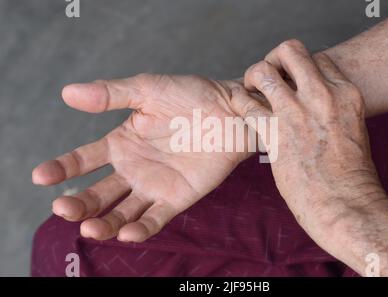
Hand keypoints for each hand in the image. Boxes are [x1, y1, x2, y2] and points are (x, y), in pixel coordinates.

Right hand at [32, 74, 245, 241]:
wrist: (232, 110)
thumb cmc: (191, 95)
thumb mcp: (147, 90)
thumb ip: (111, 94)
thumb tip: (67, 93)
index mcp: (121, 143)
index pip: (83, 160)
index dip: (62, 168)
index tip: (41, 175)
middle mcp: (133, 168)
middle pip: (97, 194)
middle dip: (78, 204)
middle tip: (62, 208)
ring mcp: (154, 186)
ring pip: (121, 212)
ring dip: (103, 223)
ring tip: (89, 227)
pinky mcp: (177, 199)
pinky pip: (155, 219)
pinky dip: (140, 229)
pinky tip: (126, 232)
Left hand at [230, 40, 387, 245]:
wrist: (348, 207)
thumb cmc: (352, 178)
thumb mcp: (352, 132)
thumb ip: (334, 113)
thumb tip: (315, 112)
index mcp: (346, 94)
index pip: (316, 59)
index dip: (298, 69)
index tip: (290, 83)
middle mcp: (322, 95)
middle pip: (290, 50)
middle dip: (273, 60)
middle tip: (268, 80)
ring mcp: (297, 112)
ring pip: (263, 70)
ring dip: (252, 77)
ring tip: (250, 91)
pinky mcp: (275, 133)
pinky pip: (246, 104)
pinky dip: (238, 101)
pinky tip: (238, 106)